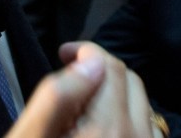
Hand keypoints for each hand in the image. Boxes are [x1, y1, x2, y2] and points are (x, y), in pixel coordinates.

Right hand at [6, 41, 154, 137]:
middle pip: (129, 79)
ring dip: (116, 91)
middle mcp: (135, 137)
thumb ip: (59, 95)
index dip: (85, 50)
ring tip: (85, 100)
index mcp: (107, 127)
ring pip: (142, 101)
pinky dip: (130, 115)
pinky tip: (106, 124)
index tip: (64, 54)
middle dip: (100, 68)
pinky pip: (149, 127)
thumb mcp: (31, 134)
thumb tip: (91, 62)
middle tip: (70, 72)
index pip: (109, 65)